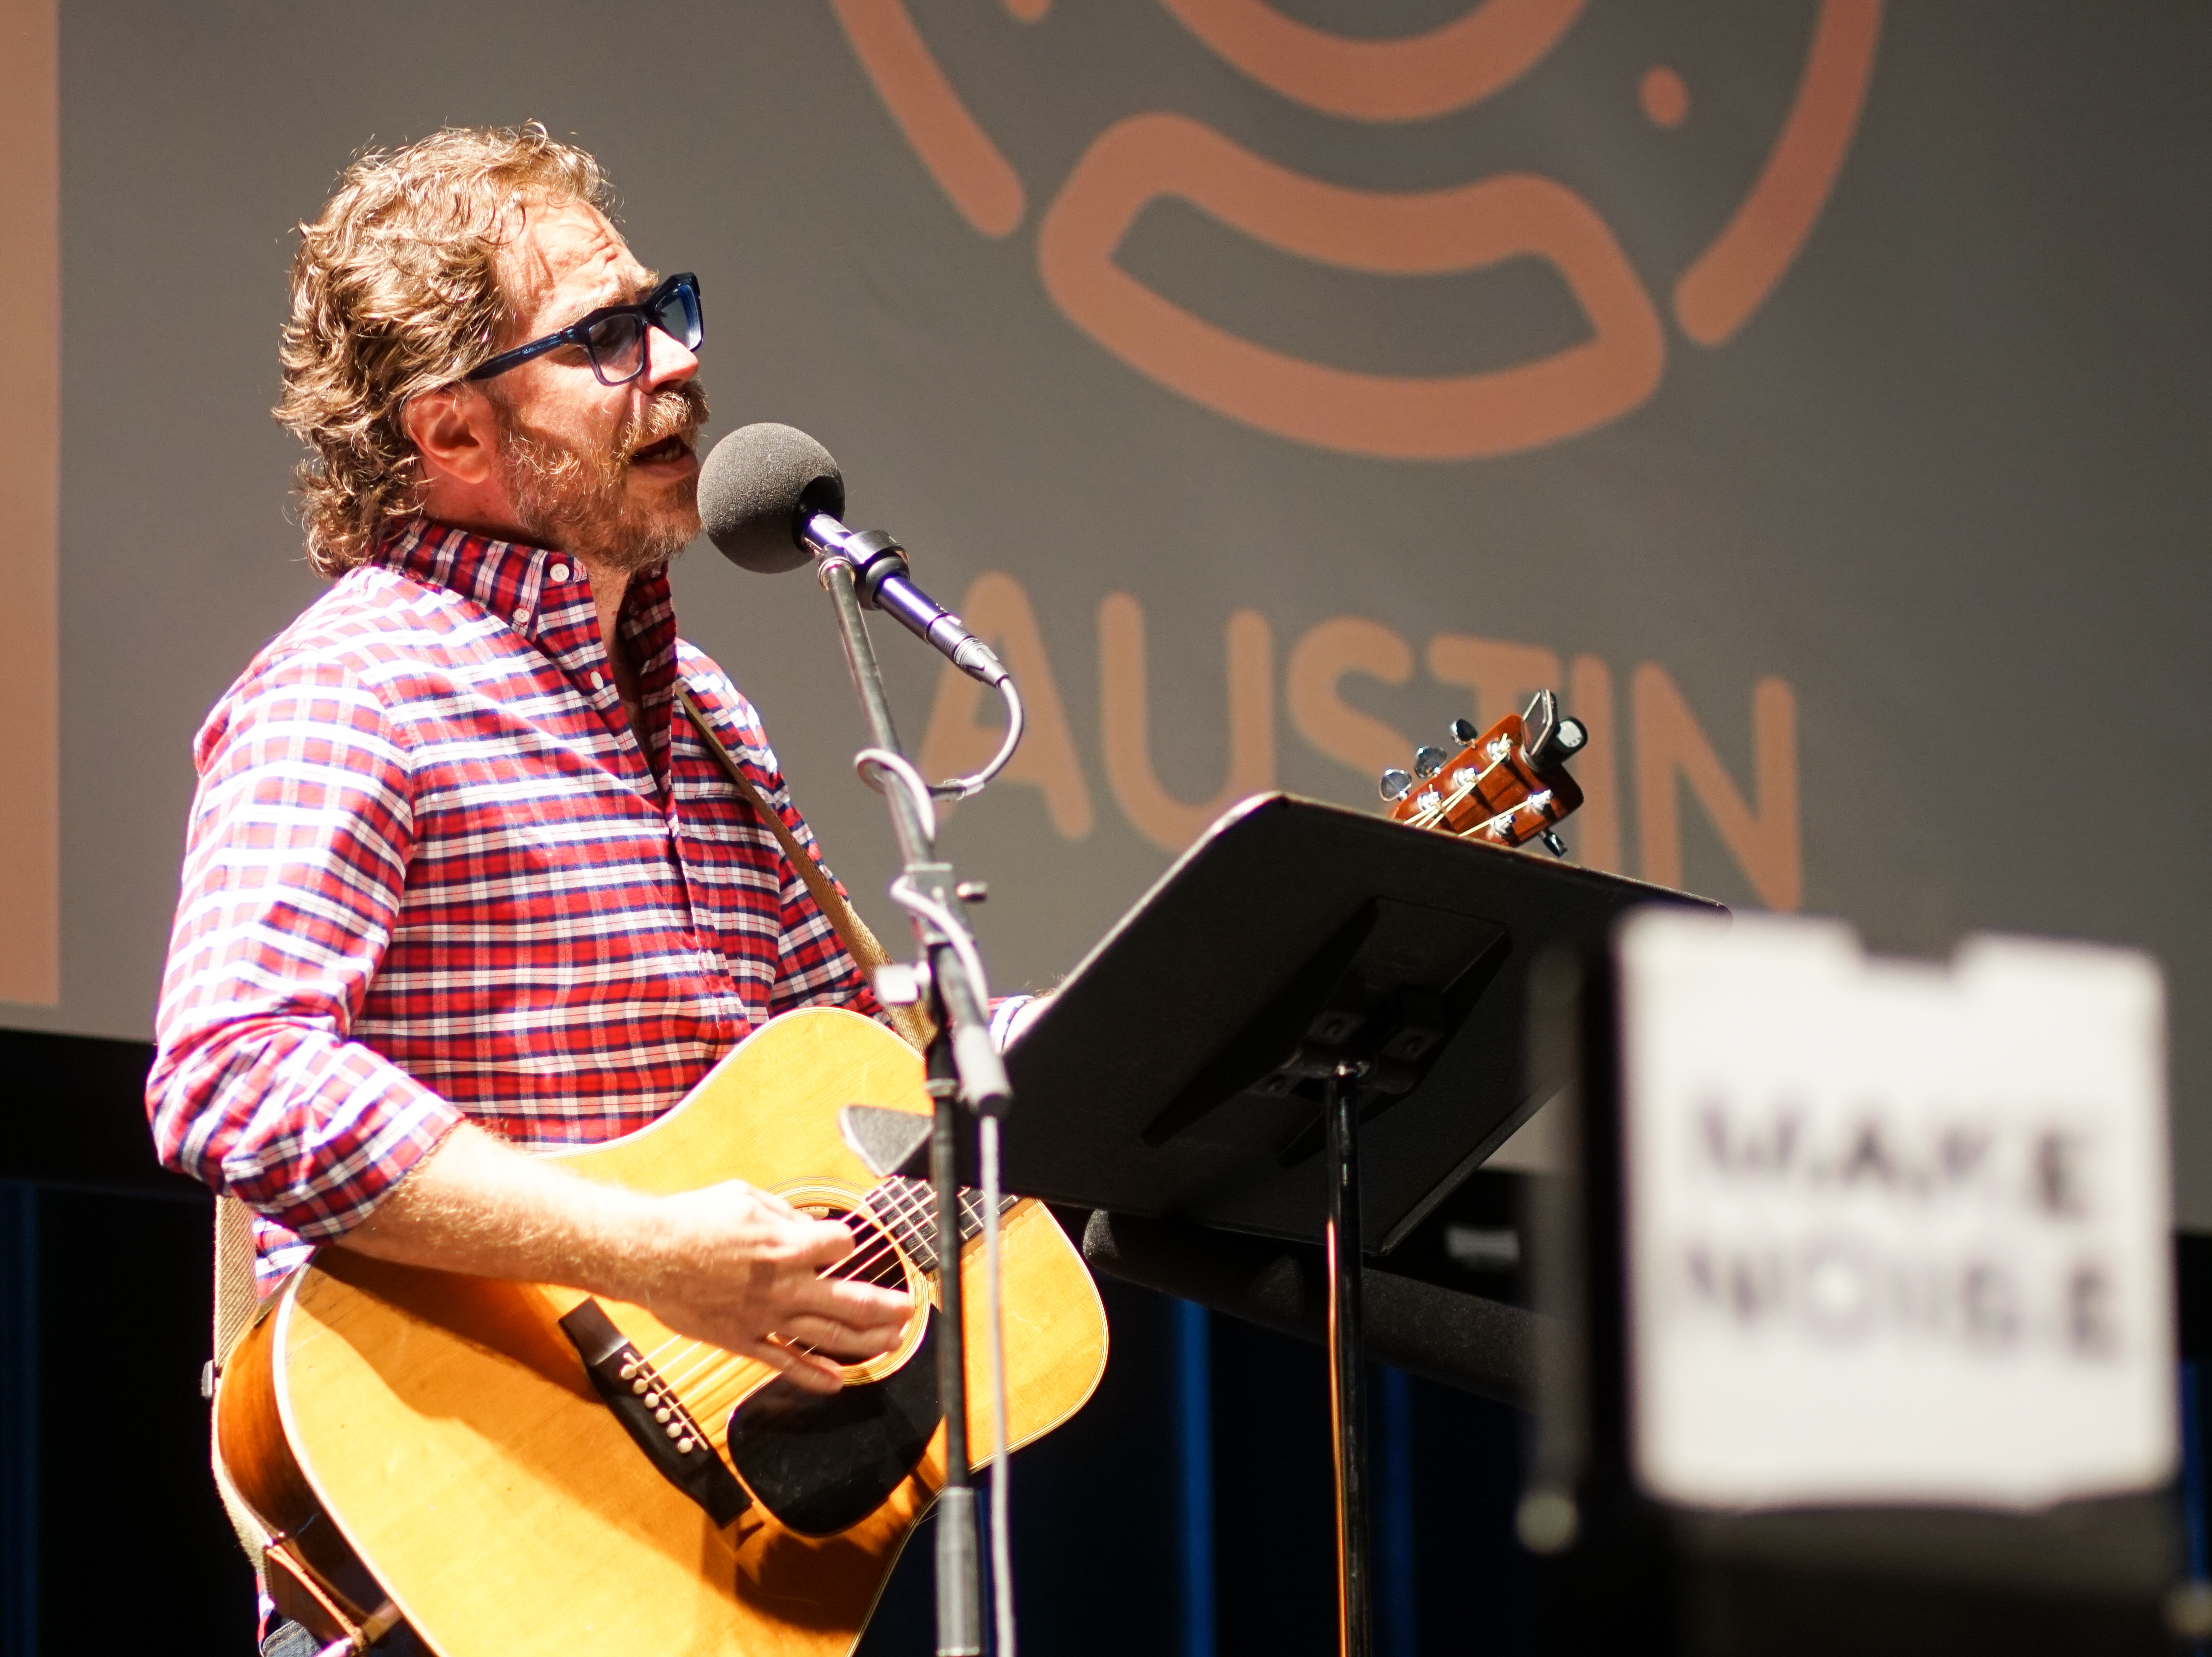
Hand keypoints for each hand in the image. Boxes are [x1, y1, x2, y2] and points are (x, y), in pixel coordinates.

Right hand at [641, 1180, 915, 1394]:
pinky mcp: (743, 1339)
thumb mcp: (746, 1197)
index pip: (843, 1247)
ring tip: (891, 1343)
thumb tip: (810, 1226)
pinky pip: (784, 1363)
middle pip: (850, 1301)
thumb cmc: (692, 1221)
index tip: (844, 1245)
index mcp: (787, 1244)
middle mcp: (783, 1285)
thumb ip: (785, 1214)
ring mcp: (765, 1317)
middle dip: (886, 1307)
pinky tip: (836, 1382)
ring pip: (827, 1336)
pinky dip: (812, 1375)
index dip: (847, 1244)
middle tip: (908, 1310)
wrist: (646, 1254)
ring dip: (864, 1343)